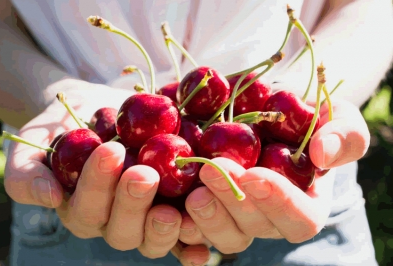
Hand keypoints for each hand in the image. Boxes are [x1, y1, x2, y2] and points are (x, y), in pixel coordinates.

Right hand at [3, 79, 183, 259]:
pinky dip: (192, 243)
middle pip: (123, 231)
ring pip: (153, 239)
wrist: (102, 111)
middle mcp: (115, 221)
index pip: (87, 209)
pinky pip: (184, 236)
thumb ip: (30, 172)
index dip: (97, 185)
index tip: (108, 149)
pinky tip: (202, 246)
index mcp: (83, 210)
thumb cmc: (68, 127)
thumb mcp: (38, 141)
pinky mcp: (174, 210)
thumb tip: (49, 197)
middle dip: (132, 204)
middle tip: (143, 173)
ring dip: (164, 229)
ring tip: (174, 209)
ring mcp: (146, 219)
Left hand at [179, 98, 369, 253]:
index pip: (300, 219)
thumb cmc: (303, 115)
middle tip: (212, 170)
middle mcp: (267, 218)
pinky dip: (180, 223)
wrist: (264, 110)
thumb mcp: (335, 115)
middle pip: (253, 228)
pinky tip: (167, 207)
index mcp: (304, 204)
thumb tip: (323, 153)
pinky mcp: (207, 208)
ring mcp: (235, 217)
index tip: (255, 175)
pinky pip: (192, 229)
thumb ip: (344, 134)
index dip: (279, 202)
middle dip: (232, 202)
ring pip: (222, 234)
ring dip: (205, 216)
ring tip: (190, 190)